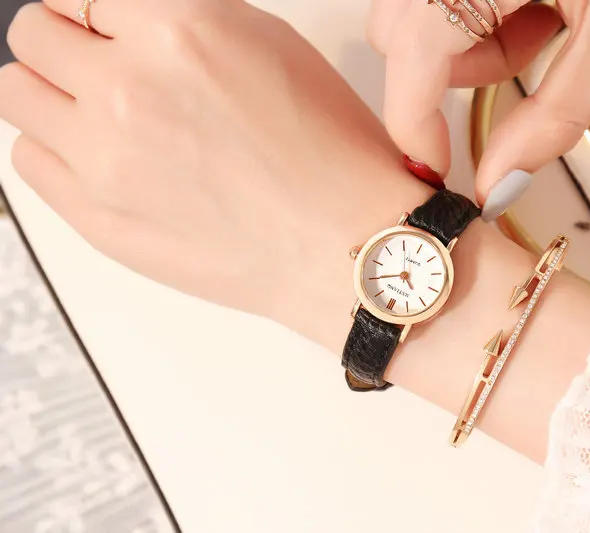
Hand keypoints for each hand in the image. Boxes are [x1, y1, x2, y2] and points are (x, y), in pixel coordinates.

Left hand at [0, 0, 430, 338]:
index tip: (100, 26)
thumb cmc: (331, 157)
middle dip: (62, 42)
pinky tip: (104, 161)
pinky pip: (29, 163)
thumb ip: (187, 22)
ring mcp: (105, 159)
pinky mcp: (97, 218)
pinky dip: (56, 152)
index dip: (93, 12)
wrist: (344, 246)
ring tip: (97, 116)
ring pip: (17, 95)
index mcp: (179, 33)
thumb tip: (133, 20)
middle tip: (96, 64)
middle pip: (32, 36)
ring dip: (50, 95)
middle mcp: (130, 89)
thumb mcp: (274, 48)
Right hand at [368, 0, 589, 218]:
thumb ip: (554, 115)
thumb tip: (499, 180)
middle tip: (523, 66)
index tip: (437, 168)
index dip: (415, 132)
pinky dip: (480, 12)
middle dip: (451, 75)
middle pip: (399, 39)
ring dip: (468, 43)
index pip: (407, 66)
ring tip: (543, 21)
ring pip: (416, 16)